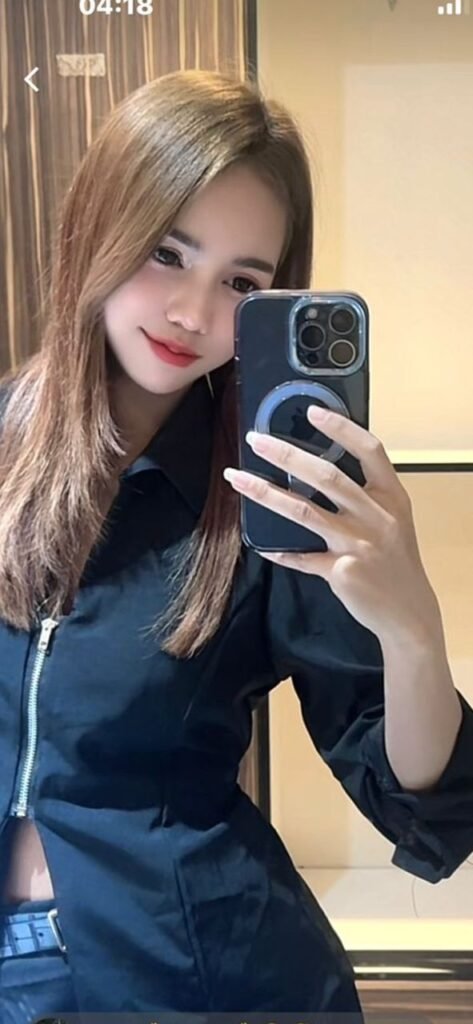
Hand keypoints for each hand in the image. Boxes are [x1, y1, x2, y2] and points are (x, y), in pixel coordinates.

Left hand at [223, 406, 441, 642]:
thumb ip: (366, 494)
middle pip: (327, 477)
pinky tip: (261, 546)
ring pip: (304, 512)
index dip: (342, 429)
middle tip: (255, 440)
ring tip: (237, 478)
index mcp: (392, 496)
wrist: (408, 611)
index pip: (370, 451)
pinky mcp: (341, 571)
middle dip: (287, 455)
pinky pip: (302, 558)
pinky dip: (281, 552)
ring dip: (266, 493)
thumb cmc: (395, 559)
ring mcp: (358, 544)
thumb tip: (318, 465)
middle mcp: (376, 516)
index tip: (312, 411)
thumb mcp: (393, 519)